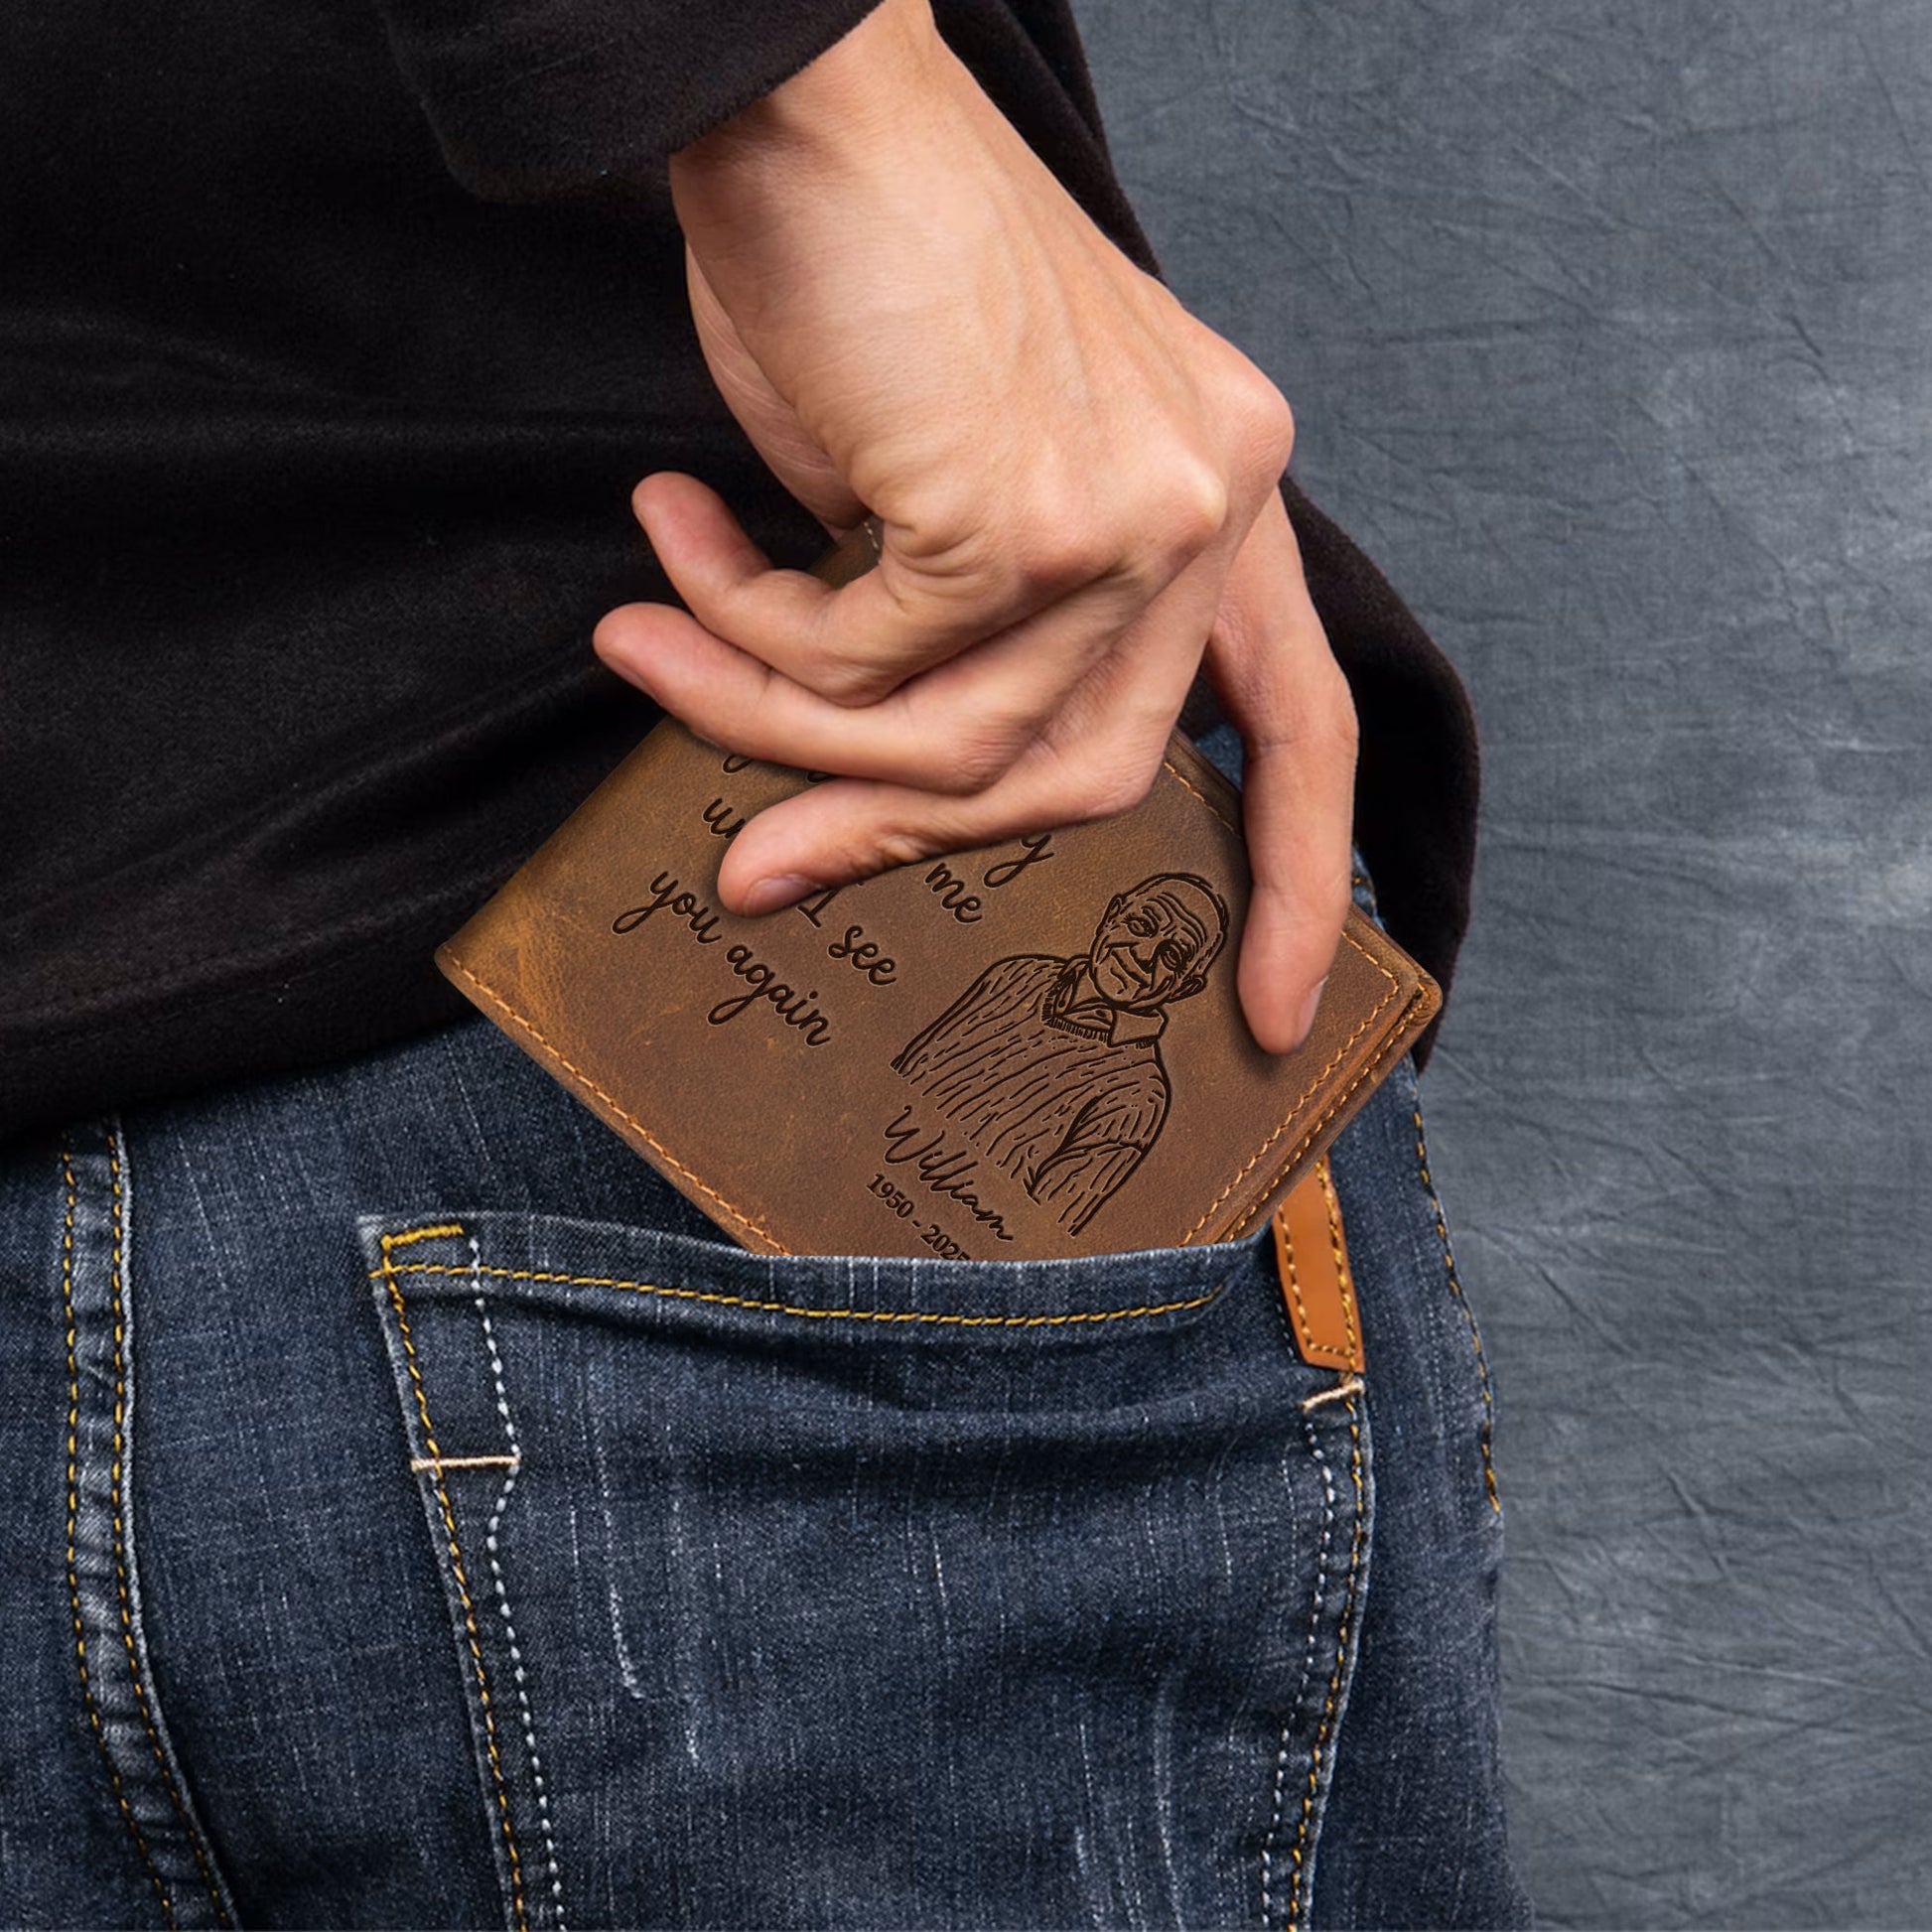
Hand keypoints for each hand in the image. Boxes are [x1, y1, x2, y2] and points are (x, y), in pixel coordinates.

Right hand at [593, 0, 1356, 1050]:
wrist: (794, 89)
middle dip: (898, 838)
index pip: (1302, 720)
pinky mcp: (1025, 511)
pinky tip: (677, 539)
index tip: (1275, 1008)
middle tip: (760, 861)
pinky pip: (864, 669)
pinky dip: (745, 632)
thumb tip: (822, 823)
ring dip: (771, 718)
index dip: (1294, 876)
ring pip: (952, 742)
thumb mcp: (928, 491)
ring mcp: (1137, 507)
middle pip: (1089, 778)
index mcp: (1223, 489)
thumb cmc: (861, 270)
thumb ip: (936, 651)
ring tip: (653, 646)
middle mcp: (1213, 499)